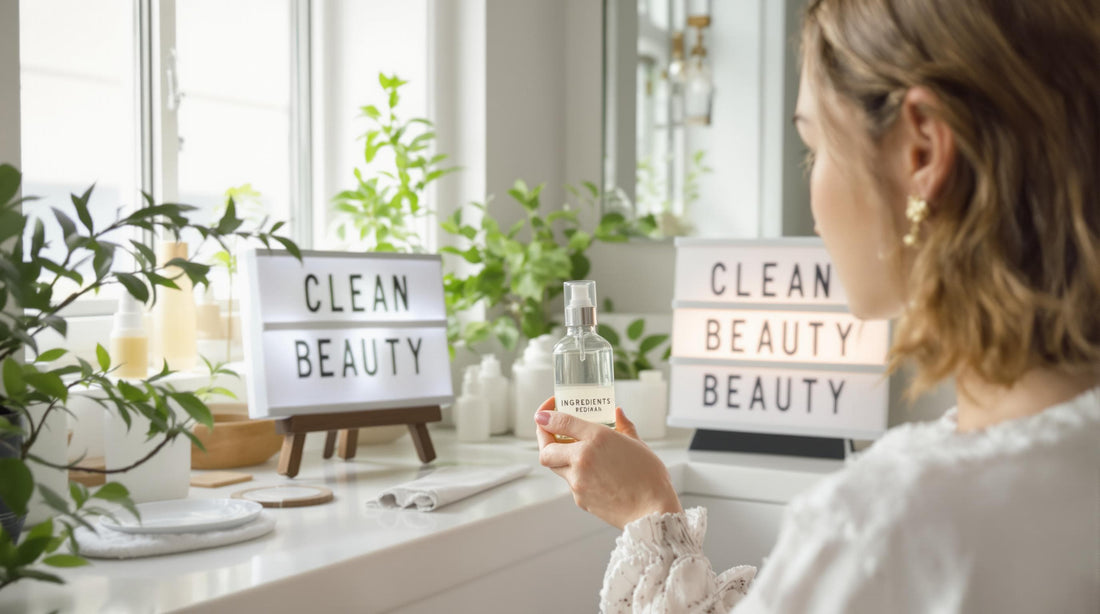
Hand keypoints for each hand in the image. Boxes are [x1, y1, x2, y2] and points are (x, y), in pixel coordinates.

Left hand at [535, 397, 682, 529]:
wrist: (653, 511)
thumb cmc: (650, 477)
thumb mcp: (638, 444)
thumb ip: (624, 426)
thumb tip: (618, 413)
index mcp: (597, 438)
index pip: (559, 422)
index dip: (546, 415)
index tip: (543, 414)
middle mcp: (582, 458)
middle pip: (545, 449)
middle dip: (543, 440)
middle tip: (550, 433)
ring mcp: (578, 480)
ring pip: (555, 467)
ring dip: (560, 458)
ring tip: (575, 452)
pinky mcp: (580, 498)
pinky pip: (571, 483)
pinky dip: (576, 475)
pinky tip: (594, 473)